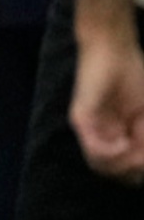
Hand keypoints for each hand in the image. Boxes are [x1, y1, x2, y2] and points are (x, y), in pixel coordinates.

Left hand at [72, 31, 143, 182]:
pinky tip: (125, 142)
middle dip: (135, 170)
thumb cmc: (132, 74)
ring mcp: (88, 127)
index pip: (122, 170)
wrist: (113, 47)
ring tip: (137, 148)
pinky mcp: (82, 117)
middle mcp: (98, 134)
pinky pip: (92, 147)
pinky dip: (112, 152)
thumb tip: (142, 160)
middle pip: (112, 172)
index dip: (139, 171)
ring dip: (126, 163)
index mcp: (113, 134)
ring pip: (101, 165)